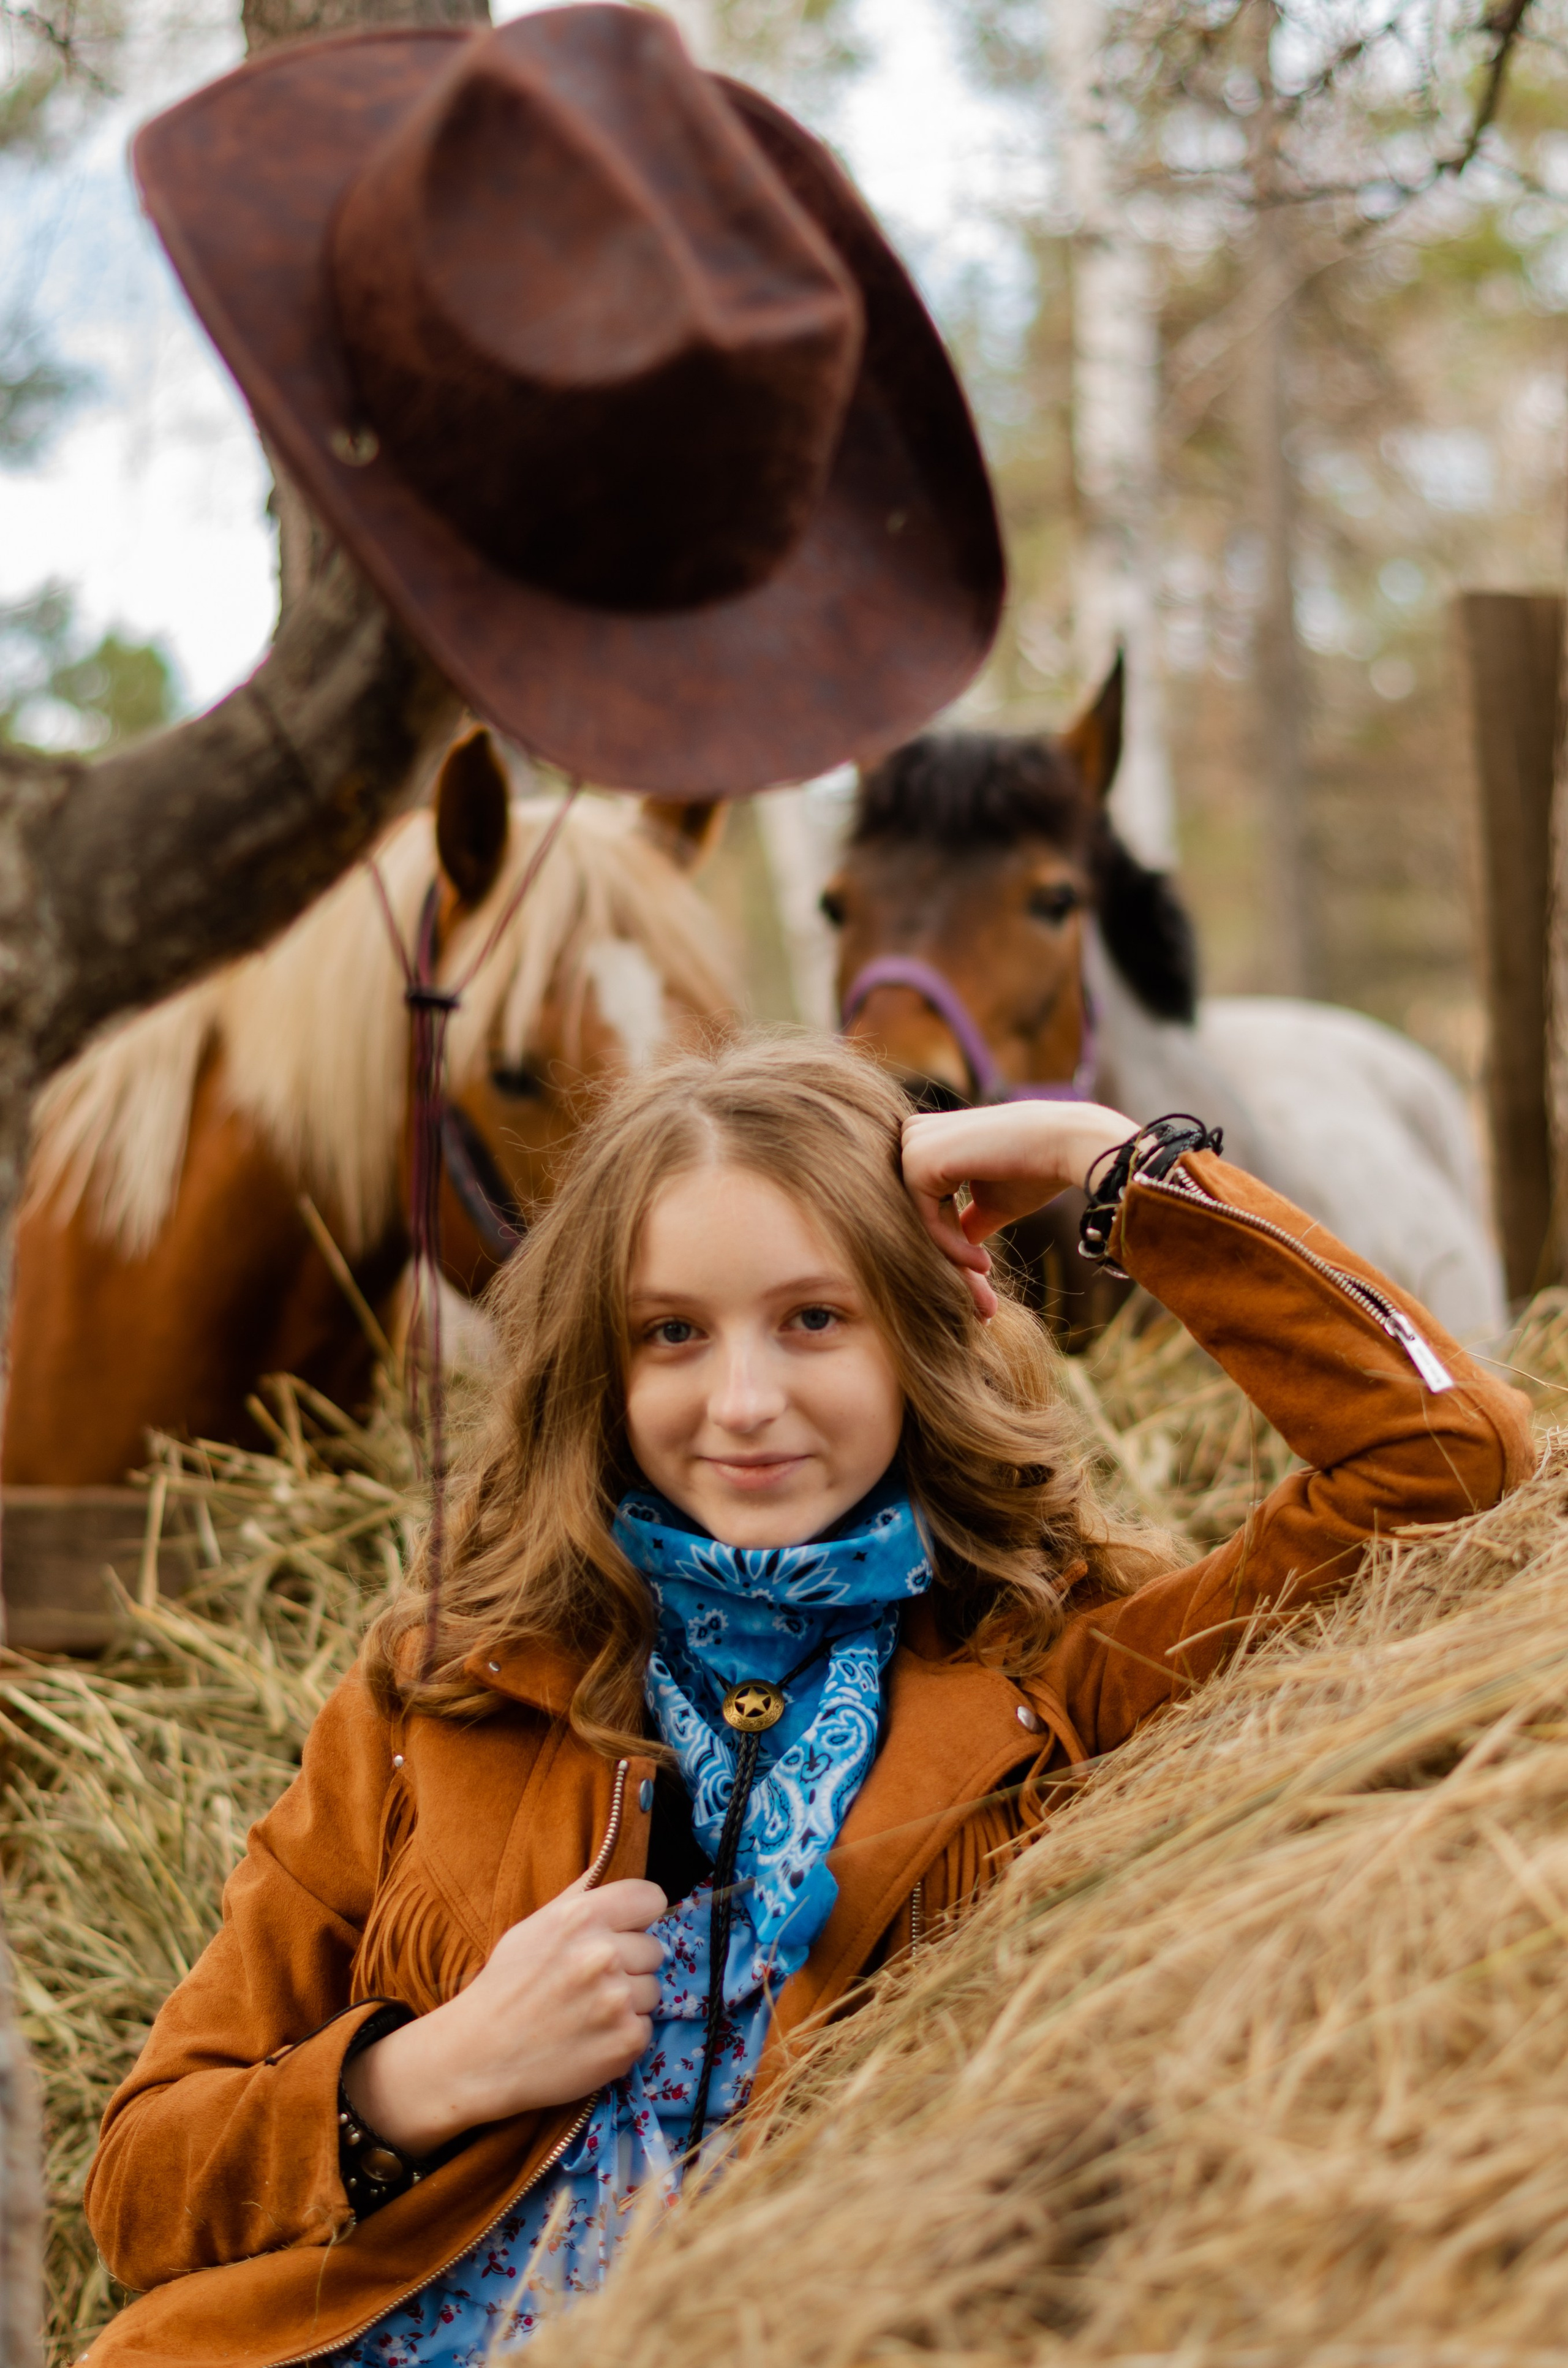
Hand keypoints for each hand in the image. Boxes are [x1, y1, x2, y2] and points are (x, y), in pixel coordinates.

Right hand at [341, 1874, 666, 2156]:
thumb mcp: (533, 1928)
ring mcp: (617, 2001)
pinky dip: (623, 2035)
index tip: (625, 1931)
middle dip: (629, 1964)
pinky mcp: (626, 2041)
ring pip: (652, 1990)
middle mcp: (602, 1955)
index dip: (639, 1916)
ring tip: (587, 2012)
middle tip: (591, 1982)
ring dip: (628, 2002)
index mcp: (581, 1918)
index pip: (651, 1898)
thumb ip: (578, 1897)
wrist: (480, 2056)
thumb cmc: (505, 1987)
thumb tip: (608, 1863)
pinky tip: (590, 2038)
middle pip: (653, 1948)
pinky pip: (645, 2028)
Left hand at [901, 1101, 1137, 1318]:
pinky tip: (984, 1264)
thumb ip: (964, 1221)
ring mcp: (913, 1143)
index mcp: (930, 1137)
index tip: (982, 1279)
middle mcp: (914, 1135)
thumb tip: (952, 1249)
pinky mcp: (918, 1159)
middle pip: (917, 1214)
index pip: (925, 1202)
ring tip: (985, 1292)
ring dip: (952, 1260)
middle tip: (982, 1303)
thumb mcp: (991, 1202)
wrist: (1068, 1143)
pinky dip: (953, 1248)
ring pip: (918, 1221)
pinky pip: (925, 1220)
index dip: (952, 1244)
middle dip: (949, 1260)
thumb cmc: (1037, 1169)